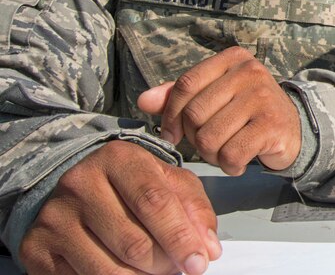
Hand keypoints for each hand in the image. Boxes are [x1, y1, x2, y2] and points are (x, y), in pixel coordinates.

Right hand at [19, 140, 220, 274]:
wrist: (79, 189)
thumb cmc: (133, 186)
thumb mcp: (169, 183)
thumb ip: (194, 209)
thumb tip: (209, 248)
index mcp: (118, 159)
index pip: (154, 202)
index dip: (181, 237)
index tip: (199, 262)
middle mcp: (80, 183)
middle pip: (134, 242)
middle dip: (164, 264)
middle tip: (176, 268)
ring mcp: (54, 217)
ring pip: (108, 269)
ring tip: (154, 271)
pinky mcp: (36, 248)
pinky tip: (125, 273)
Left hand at [138, 46, 300, 174]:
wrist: (294, 128)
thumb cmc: (246, 112)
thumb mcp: (215, 96)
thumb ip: (179, 97)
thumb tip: (142, 101)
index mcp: (232, 59)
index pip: (186, 85)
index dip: (171, 115)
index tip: (171, 134)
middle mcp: (249, 72)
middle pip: (195, 114)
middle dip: (195, 138)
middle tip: (209, 145)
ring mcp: (263, 97)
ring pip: (209, 137)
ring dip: (212, 155)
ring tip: (225, 152)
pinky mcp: (272, 125)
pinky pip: (231, 154)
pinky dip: (230, 165)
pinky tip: (239, 161)